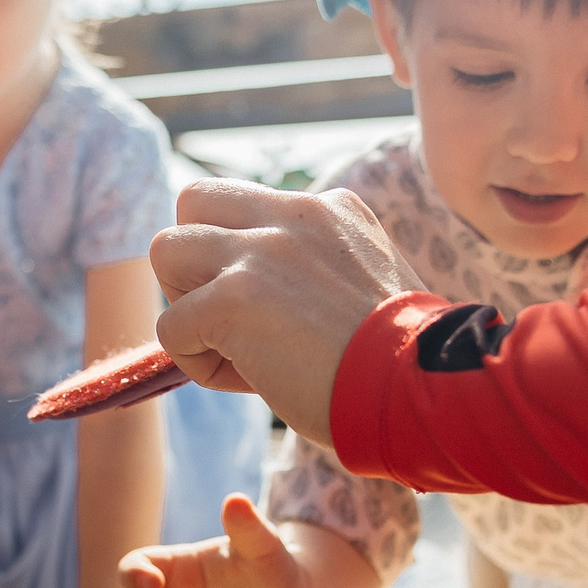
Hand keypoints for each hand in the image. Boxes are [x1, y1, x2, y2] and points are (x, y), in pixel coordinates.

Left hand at [149, 181, 422, 446]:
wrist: (422, 388)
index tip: (280, 312)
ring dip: (186, 304)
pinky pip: (171, 326)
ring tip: (232, 346)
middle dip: (194, 261)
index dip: (245, 262)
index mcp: (329, 209)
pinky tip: (250, 381)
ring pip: (165, 249)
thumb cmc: (403, 360)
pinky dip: (196, 363)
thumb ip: (317, 271)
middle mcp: (293, 214)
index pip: (249, 207)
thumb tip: (266, 305)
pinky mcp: (234, 299)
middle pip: (193, 200)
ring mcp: (260, 252)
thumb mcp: (367, 284)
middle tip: (229, 315)